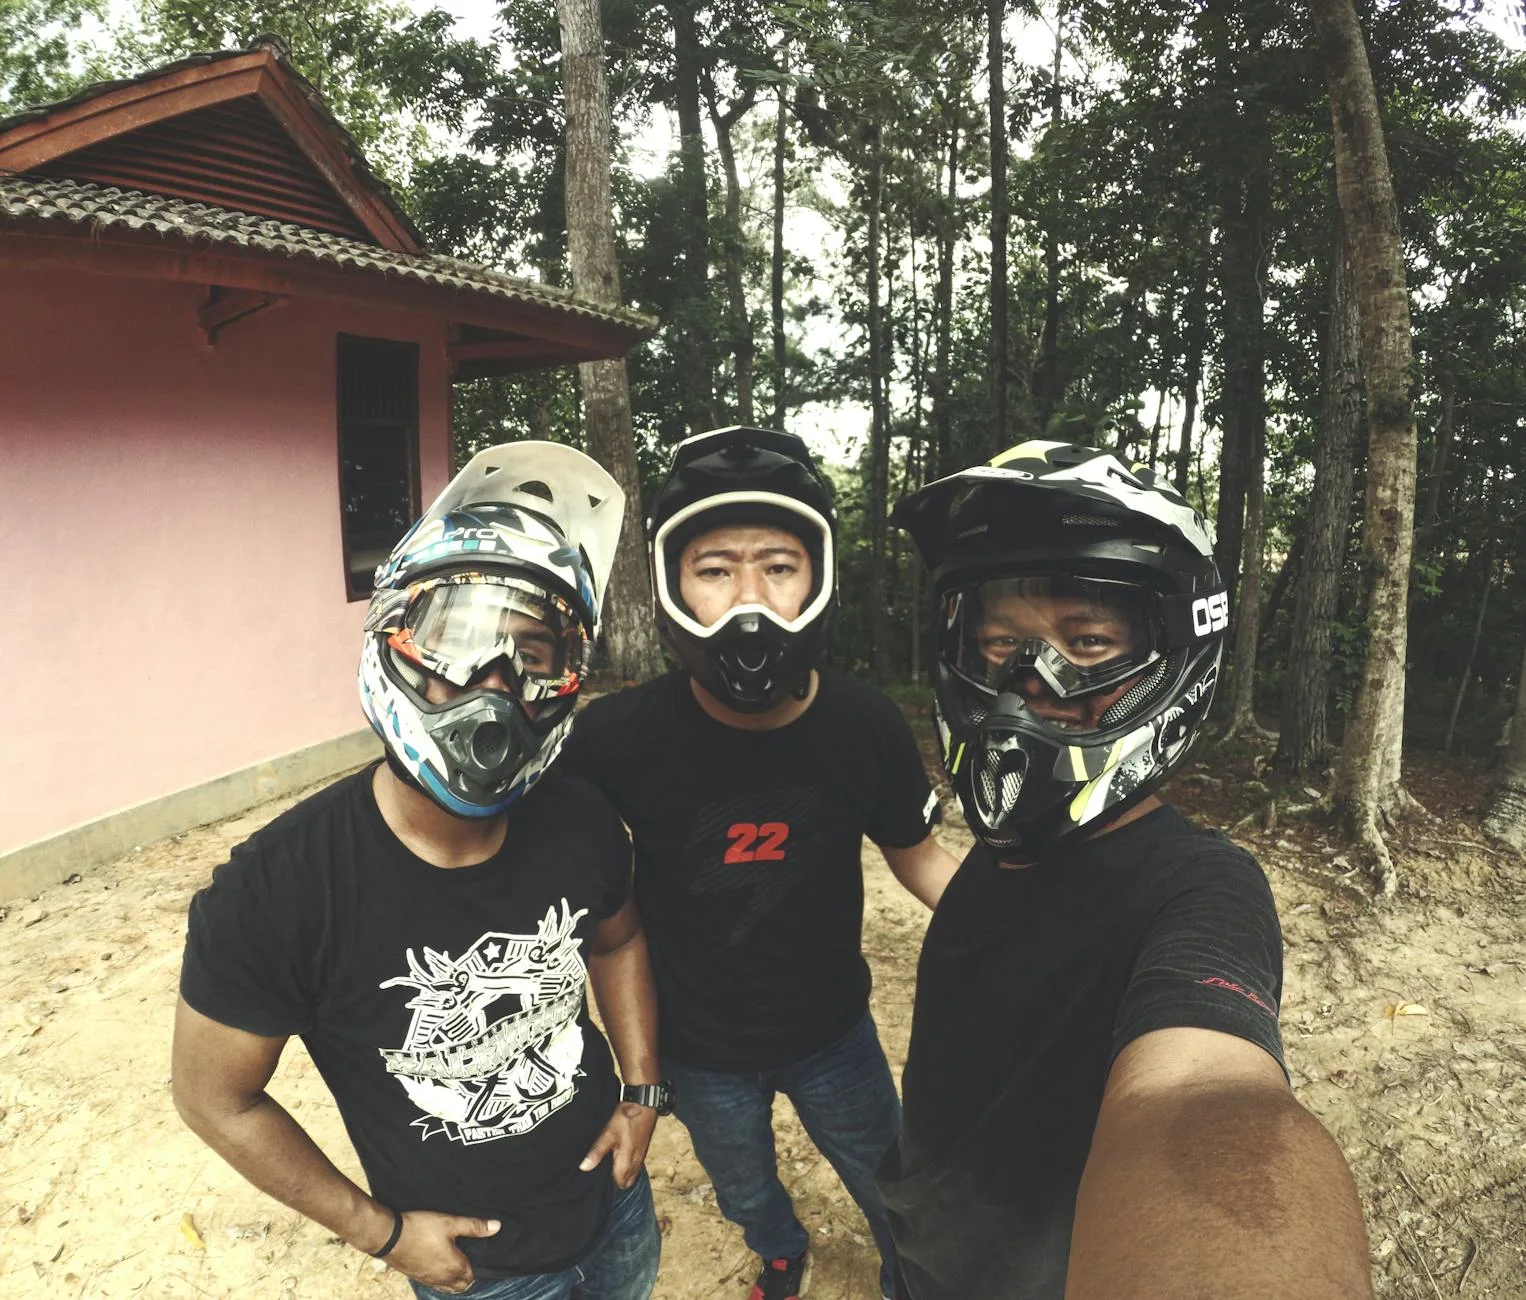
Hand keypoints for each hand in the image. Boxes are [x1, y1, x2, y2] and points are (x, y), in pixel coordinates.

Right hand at [381, 1209, 499, 1292]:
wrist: (389, 1236)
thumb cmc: (421, 1228)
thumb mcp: (450, 1222)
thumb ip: (474, 1226)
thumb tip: (497, 1227)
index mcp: (454, 1267)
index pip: (472, 1275)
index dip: (476, 1265)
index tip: (474, 1252)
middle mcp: (442, 1279)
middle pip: (461, 1285)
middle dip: (466, 1275)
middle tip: (466, 1257)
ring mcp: (428, 1280)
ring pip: (446, 1287)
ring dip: (453, 1279)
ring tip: (453, 1262)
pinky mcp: (416, 1278)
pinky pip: (433, 1284)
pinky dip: (439, 1279)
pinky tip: (436, 1264)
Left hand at [579, 1100, 657, 1187]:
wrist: (644, 1102)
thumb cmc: (627, 1118)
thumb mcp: (608, 1134)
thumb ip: (597, 1152)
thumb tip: (584, 1167)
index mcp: (628, 1162)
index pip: (619, 1183)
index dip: (609, 1182)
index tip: (600, 1173)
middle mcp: (637, 1162)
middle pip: (627, 1181)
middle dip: (617, 1179)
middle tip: (605, 1168)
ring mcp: (642, 1154)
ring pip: (632, 1172)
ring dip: (623, 1170)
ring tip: (611, 1160)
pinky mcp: (644, 1147)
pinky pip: (636, 1163)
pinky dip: (628, 1162)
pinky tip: (620, 1151)